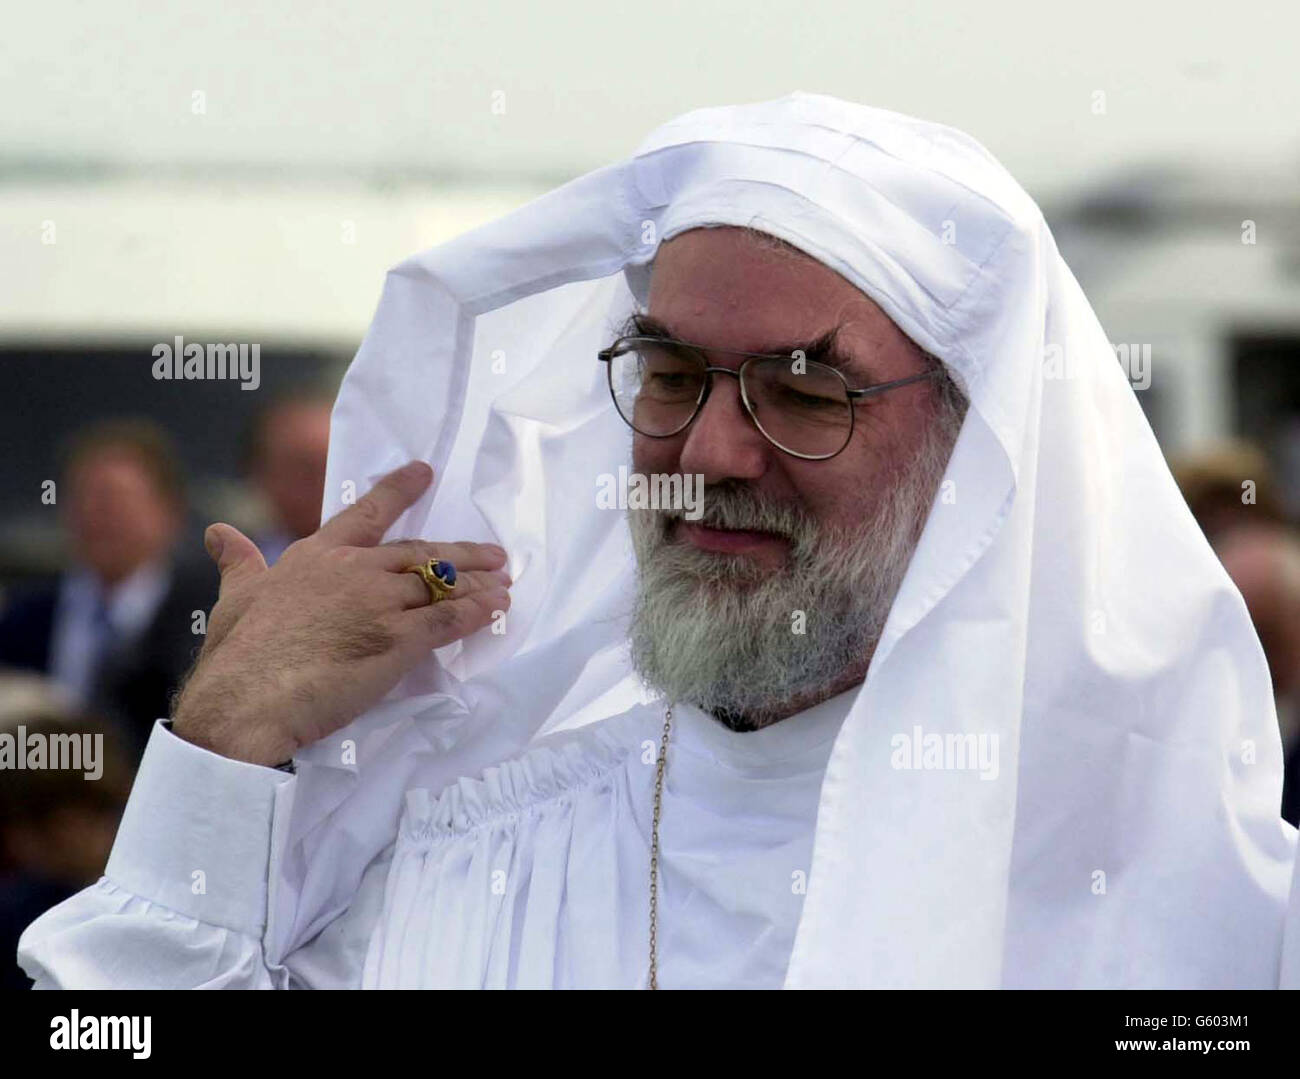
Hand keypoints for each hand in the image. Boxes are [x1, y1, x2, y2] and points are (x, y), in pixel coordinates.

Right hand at [171, 461, 510, 765]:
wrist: (248, 700)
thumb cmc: (238, 655)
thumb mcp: (234, 598)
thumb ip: (238, 562)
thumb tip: (219, 532)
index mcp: (317, 556)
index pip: (367, 514)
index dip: (400, 491)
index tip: (425, 471)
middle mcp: (355, 571)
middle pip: (421, 553)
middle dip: (462, 553)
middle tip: (495, 553)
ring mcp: (380, 603)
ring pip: (442, 585)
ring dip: (479, 585)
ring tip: (504, 584)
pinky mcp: (400, 640)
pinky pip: (449, 620)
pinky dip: (476, 613)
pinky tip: (496, 611)